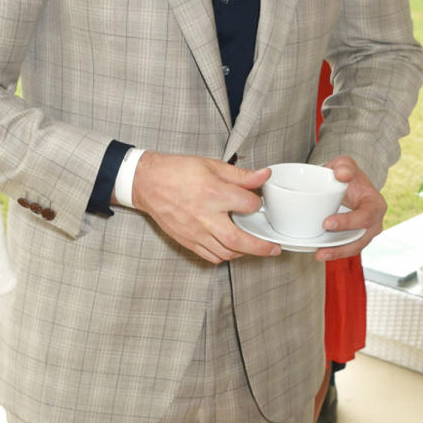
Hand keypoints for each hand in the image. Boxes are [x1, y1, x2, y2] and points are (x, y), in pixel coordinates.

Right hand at [131, 153, 276, 264]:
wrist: (148, 183)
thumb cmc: (178, 172)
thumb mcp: (212, 166)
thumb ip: (240, 175)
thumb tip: (264, 176)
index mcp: (213, 193)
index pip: (248, 205)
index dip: (256, 203)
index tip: (256, 203)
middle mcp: (206, 216)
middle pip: (240, 240)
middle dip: (261, 247)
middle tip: (274, 248)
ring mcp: (195, 232)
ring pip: (226, 252)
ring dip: (244, 253)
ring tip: (253, 248)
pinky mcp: (187, 241)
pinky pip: (211, 256)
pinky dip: (225, 256)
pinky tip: (231, 249)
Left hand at [315, 157, 385, 260]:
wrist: (344, 185)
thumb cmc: (345, 175)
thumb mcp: (345, 164)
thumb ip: (344, 165)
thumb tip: (342, 175)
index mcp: (376, 204)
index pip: (366, 217)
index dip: (348, 222)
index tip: (326, 223)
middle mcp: (374, 223)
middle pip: (361, 239)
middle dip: (342, 246)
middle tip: (321, 248)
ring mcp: (365, 234)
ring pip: (354, 248)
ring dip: (337, 254)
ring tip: (319, 255)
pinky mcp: (354, 240)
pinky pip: (346, 249)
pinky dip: (334, 253)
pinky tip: (319, 253)